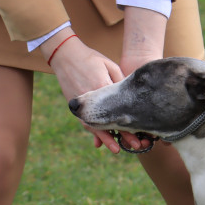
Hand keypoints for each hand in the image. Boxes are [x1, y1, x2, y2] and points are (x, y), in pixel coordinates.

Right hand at [42, 31, 125, 152]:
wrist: (64, 54)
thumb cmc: (91, 58)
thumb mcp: (110, 66)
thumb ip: (120, 81)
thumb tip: (132, 96)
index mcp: (101, 87)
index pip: (117, 109)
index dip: (129, 123)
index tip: (140, 134)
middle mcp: (90, 99)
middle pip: (107, 122)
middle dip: (121, 135)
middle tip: (135, 146)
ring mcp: (81, 104)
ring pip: (94, 126)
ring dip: (106, 138)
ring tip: (116, 150)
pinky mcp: (75, 105)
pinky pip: (85, 122)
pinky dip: (92, 132)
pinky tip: (99, 143)